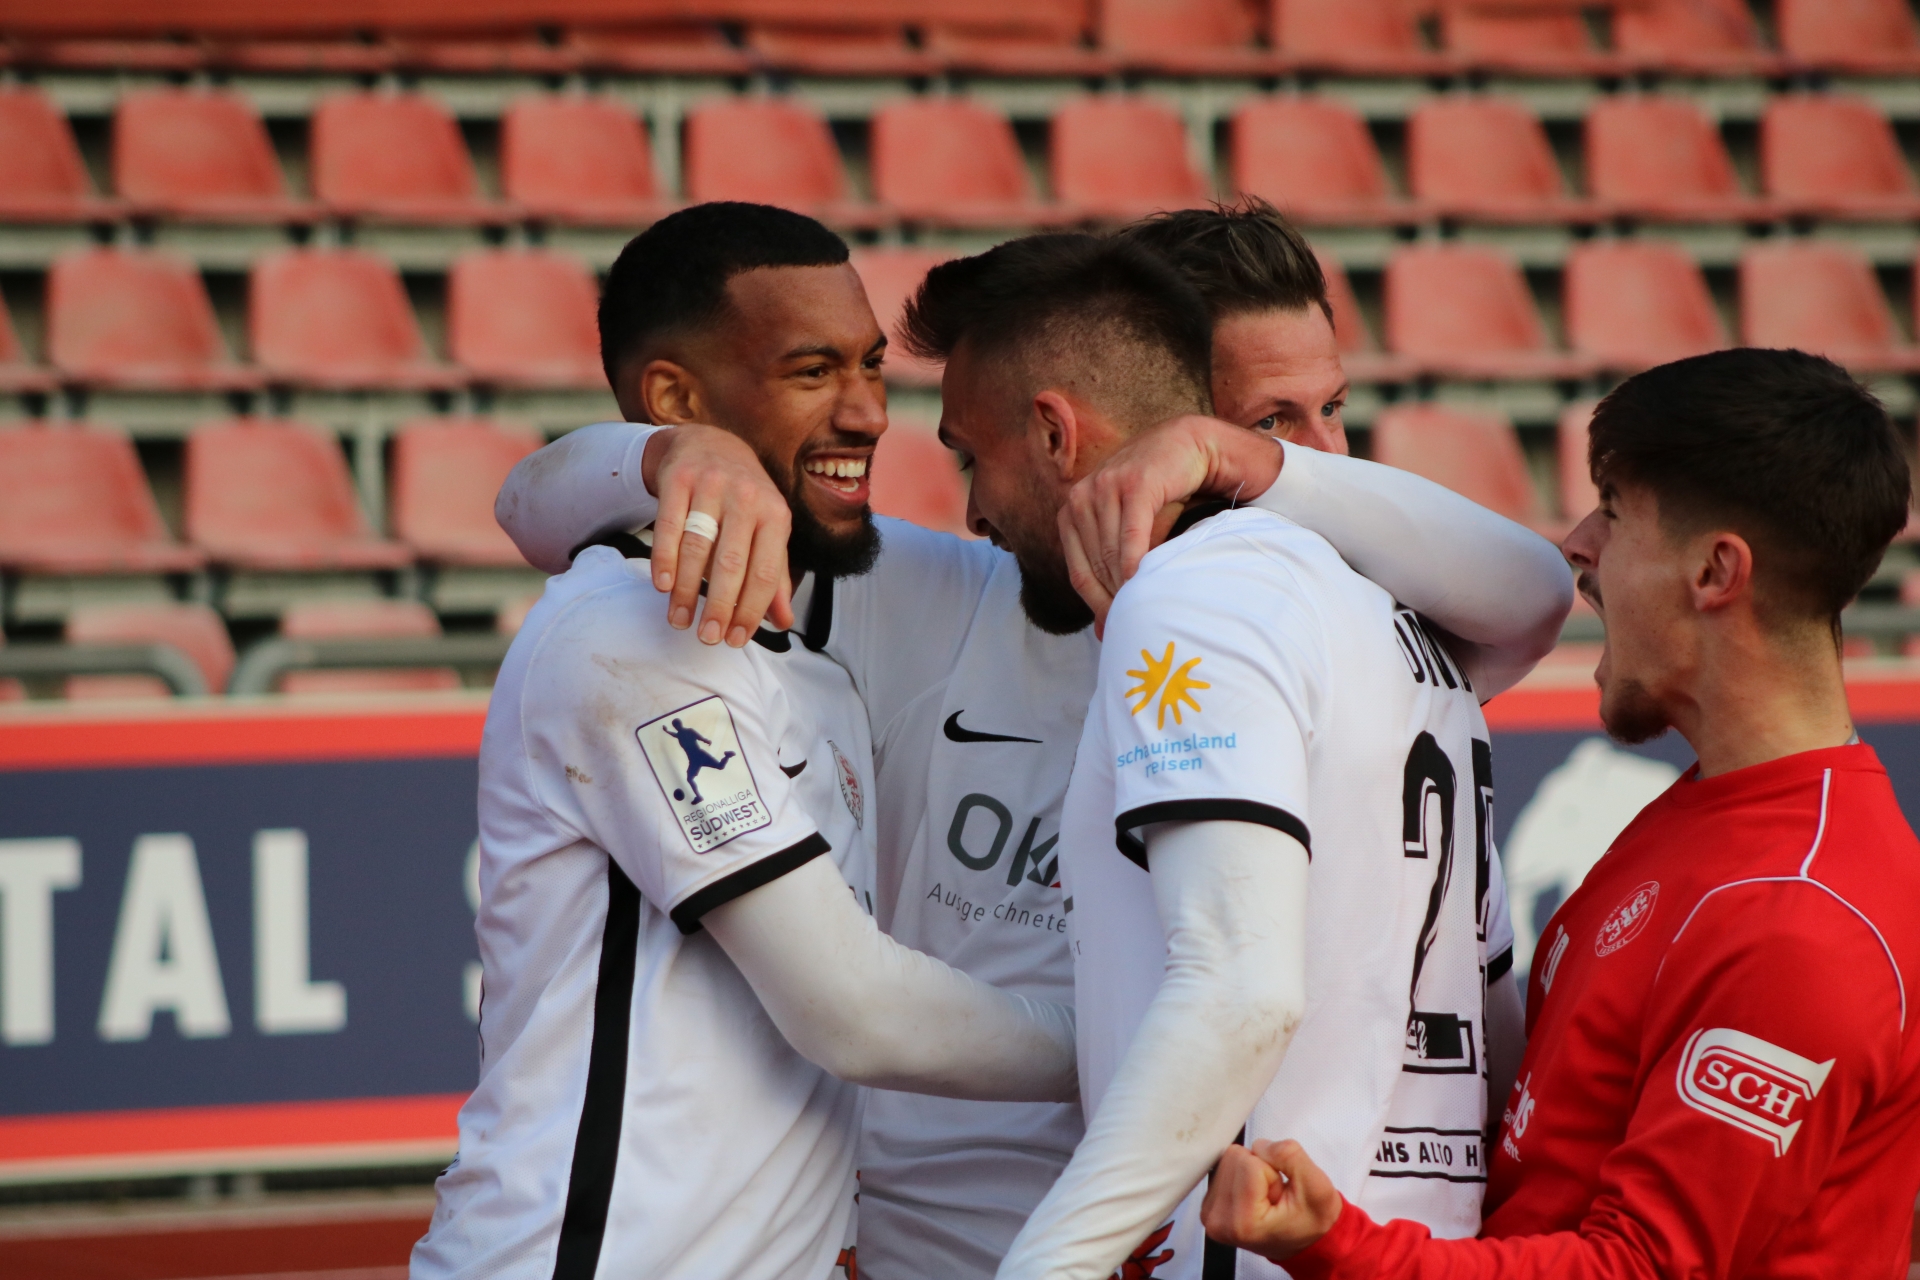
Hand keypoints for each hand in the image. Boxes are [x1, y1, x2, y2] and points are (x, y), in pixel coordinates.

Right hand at [643, 425, 794, 646]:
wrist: (710, 444)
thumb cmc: (743, 500)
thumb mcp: (768, 531)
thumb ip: (775, 576)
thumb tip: (784, 622)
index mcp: (775, 515)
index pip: (765, 572)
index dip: (751, 610)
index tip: (736, 639)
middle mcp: (746, 497)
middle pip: (731, 563)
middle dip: (719, 606)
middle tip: (708, 638)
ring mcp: (711, 486)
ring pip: (697, 547)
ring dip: (686, 590)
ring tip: (679, 620)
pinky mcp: (678, 479)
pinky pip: (668, 525)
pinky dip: (664, 558)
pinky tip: (662, 586)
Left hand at [1058, 415, 1282, 633]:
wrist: (1188, 446)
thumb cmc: (1158, 495)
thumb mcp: (1129, 532)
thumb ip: (1113, 571)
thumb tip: (1101, 633)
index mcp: (1072, 511)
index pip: (1078, 572)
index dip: (1096, 604)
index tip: (1114, 629)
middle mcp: (1082, 497)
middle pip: (1096, 565)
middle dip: (1114, 598)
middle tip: (1136, 624)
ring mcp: (1105, 487)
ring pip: (1111, 550)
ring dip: (1127, 583)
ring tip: (1147, 606)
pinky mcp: (1134, 483)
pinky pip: (1131, 530)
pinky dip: (1135, 557)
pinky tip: (1140, 578)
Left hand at [1200, 1140, 1341, 1262]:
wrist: (1300, 1242)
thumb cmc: (1309, 1221)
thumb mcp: (1318, 1189)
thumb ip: (1291, 1157)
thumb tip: (1259, 1144)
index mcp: (1242, 1222)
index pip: (1249, 1163)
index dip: (1273, 1172)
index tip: (1280, 1196)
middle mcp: (1217, 1220)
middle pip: (1234, 1157)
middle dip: (1260, 1169)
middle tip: (1274, 1196)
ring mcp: (1209, 1213)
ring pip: (1229, 1158)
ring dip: (1252, 1172)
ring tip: (1266, 1198)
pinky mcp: (1207, 1205)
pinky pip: (1224, 1166)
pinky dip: (1243, 1175)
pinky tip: (1254, 1196)